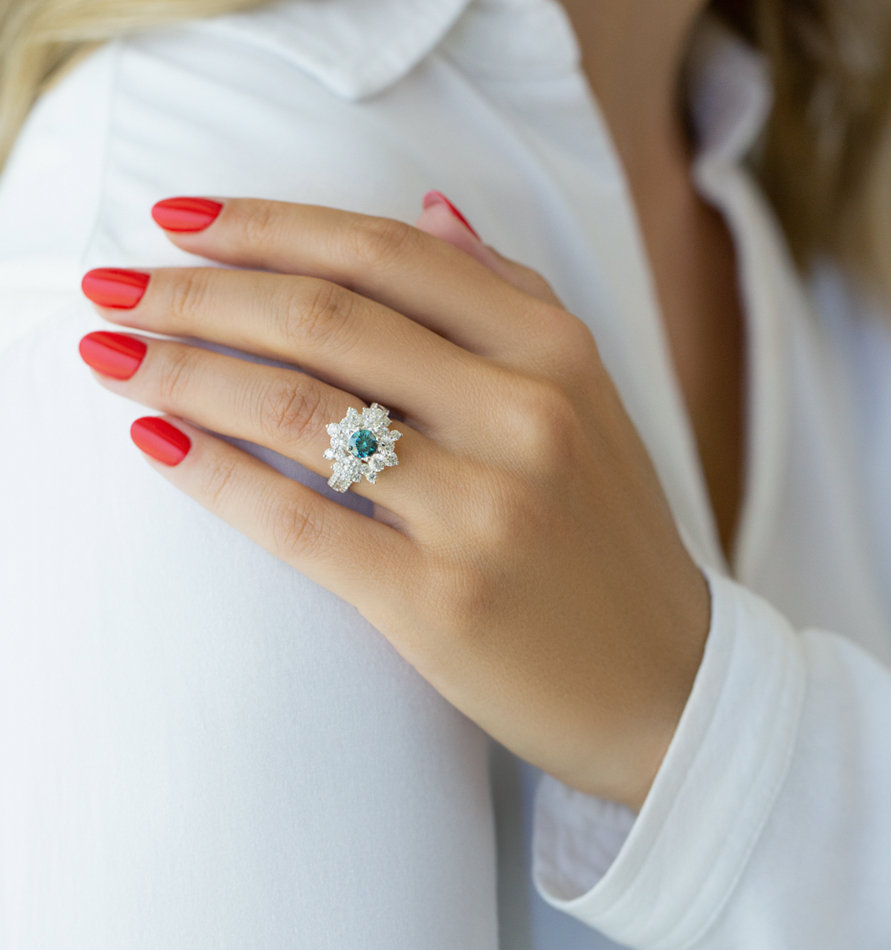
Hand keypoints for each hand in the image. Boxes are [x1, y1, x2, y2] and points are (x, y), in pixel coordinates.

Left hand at [77, 193, 710, 812]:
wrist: (664, 682)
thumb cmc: (608, 537)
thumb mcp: (587, 397)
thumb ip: (509, 296)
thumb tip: (431, 210)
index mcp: (557, 354)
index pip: (388, 256)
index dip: (270, 225)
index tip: (181, 218)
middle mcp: (527, 416)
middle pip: (327, 320)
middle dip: (198, 291)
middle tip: (112, 280)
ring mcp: (487, 510)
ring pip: (300, 412)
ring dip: (183, 371)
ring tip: (110, 352)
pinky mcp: (441, 601)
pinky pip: (300, 521)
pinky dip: (212, 474)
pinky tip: (153, 441)